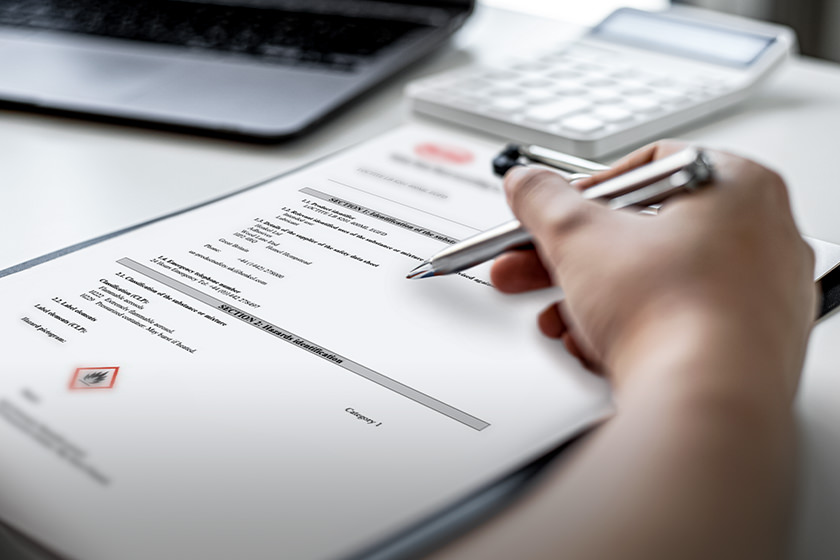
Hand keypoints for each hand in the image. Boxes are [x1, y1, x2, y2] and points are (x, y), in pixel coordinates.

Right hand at [491, 140, 816, 398]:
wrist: (707, 400)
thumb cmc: (677, 313)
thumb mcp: (580, 236)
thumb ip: (544, 200)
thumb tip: (529, 184)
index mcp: (737, 186)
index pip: (649, 168)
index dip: (589, 191)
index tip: (558, 212)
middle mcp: (762, 236)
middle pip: (645, 233)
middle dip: (575, 254)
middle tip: (534, 263)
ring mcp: (761, 295)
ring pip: (658, 283)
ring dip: (594, 297)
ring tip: (559, 314)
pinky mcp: (750, 345)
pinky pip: (678, 324)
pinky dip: (632, 330)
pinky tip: (596, 343)